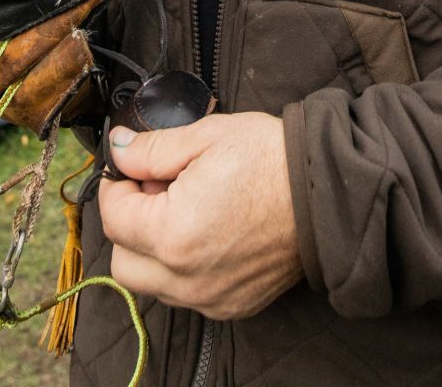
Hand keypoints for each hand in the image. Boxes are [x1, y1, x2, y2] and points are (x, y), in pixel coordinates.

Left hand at [98, 112, 304, 319]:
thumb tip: (118, 150)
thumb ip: (151, 149)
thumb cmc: (271, 160)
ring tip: (186, 211)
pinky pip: (185, 295)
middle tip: (159, 189)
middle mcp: (186, 278)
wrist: (328, 193)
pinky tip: (209, 234)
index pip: (113, 217)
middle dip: (129, 224)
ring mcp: (209, 298)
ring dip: (152, 251)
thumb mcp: (206, 136)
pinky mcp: (231, 306)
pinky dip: (182, 270)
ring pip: (151, 283)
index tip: (133, 168)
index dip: (118, 185)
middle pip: (123, 261)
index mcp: (173, 233)